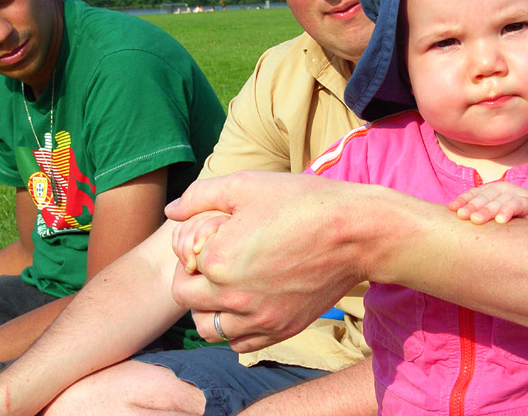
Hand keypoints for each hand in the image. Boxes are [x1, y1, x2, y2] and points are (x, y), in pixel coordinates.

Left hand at [166, 171, 368, 351]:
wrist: (356, 232)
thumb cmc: (301, 202)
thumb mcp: (245, 185)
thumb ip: (199, 197)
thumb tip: (172, 210)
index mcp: (218, 260)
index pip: (178, 264)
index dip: (189, 246)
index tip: (211, 234)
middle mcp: (234, 297)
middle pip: (186, 298)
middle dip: (192, 277)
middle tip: (214, 258)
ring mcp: (259, 319)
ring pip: (208, 329)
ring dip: (208, 307)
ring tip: (226, 284)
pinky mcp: (281, 330)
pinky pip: (240, 344)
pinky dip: (234, 328)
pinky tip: (247, 303)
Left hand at [448, 182, 527, 223]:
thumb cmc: (510, 220)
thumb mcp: (493, 215)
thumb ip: (478, 216)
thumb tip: (454, 228)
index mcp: (490, 190)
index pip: (473, 194)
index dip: (462, 200)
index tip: (452, 210)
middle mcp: (501, 188)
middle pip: (484, 197)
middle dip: (472, 206)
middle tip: (462, 216)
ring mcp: (516, 193)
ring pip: (499, 201)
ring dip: (487, 210)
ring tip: (477, 220)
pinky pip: (517, 205)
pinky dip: (508, 211)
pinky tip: (501, 220)